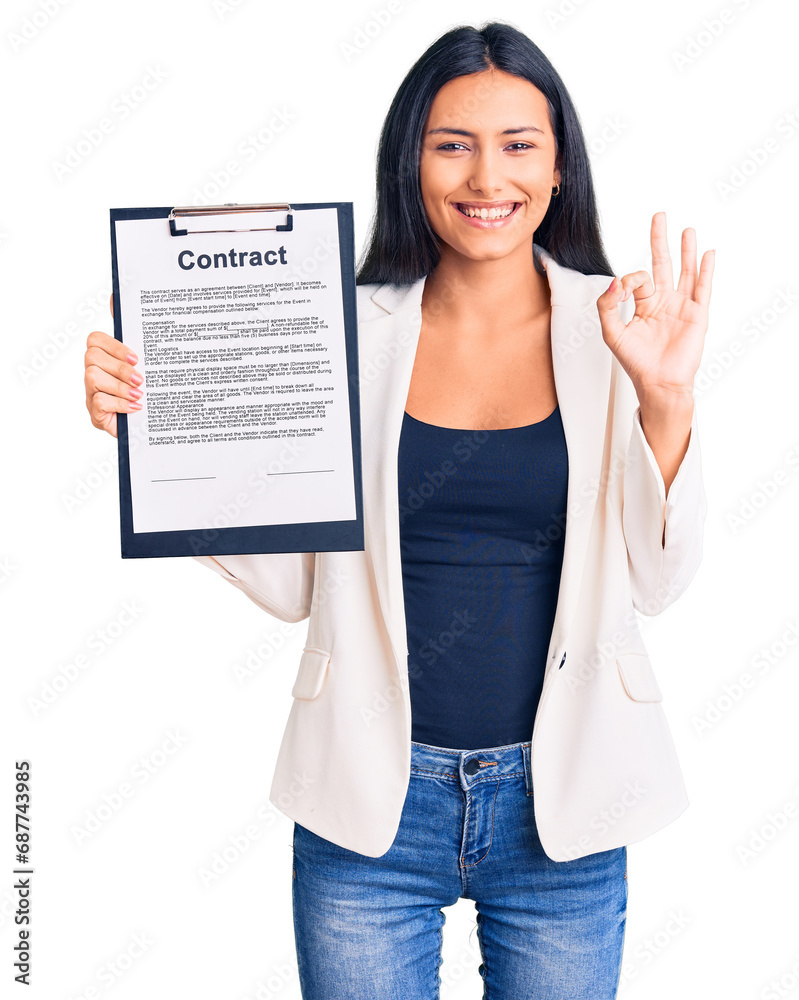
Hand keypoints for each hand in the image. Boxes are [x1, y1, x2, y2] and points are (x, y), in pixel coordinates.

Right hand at [84, 294, 142, 437]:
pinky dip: (120, 404)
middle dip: (118, 367)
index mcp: (106, 358)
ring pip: (92, 377)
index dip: (114, 346)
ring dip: (120, 386)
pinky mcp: (96, 413)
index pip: (95, 339)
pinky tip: (135, 407)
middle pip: (91, 356)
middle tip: (140, 379)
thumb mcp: (148, 363)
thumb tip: (116, 297)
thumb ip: (135, 335)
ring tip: (139, 394)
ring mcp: (92, 393)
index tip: (136, 358)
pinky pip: (99, 402)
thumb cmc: (147, 391)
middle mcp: (94, 372)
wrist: (150, 424)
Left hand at [595, 212, 714, 404]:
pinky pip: (703, 288)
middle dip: (660, 241)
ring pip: (685, 272)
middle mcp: (664, 302)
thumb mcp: (612, 333)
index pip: (638, 279)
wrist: (658, 383)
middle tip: (659, 216)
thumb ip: (607, 307)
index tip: (621, 291)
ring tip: (687, 230)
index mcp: (644, 306)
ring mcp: (682, 307)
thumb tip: (613, 282)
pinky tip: (707, 253)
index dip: (628, 280)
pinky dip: (705, 270)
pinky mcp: (697, 315)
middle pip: (663, 264)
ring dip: (686, 250)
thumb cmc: (636, 363)